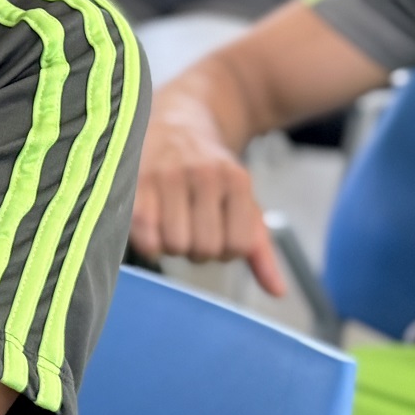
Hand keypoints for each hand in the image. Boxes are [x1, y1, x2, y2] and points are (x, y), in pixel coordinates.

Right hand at [133, 105, 284, 294]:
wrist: (174, 122)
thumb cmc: (210, 174)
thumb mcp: (242, 202)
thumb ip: (259, 247)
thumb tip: (278, 292)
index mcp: (236, 180)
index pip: (237, 247)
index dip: (225, 250)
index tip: (213, 232)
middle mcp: (204, 175)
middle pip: (204, 249)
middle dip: (196, 250)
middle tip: (188, 228)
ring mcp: (168, 176)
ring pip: (175, 245)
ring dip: (171, 246)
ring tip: (169, 226)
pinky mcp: (136, 183)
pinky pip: (145, 236)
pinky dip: (148, 244)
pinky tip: (150, 230)